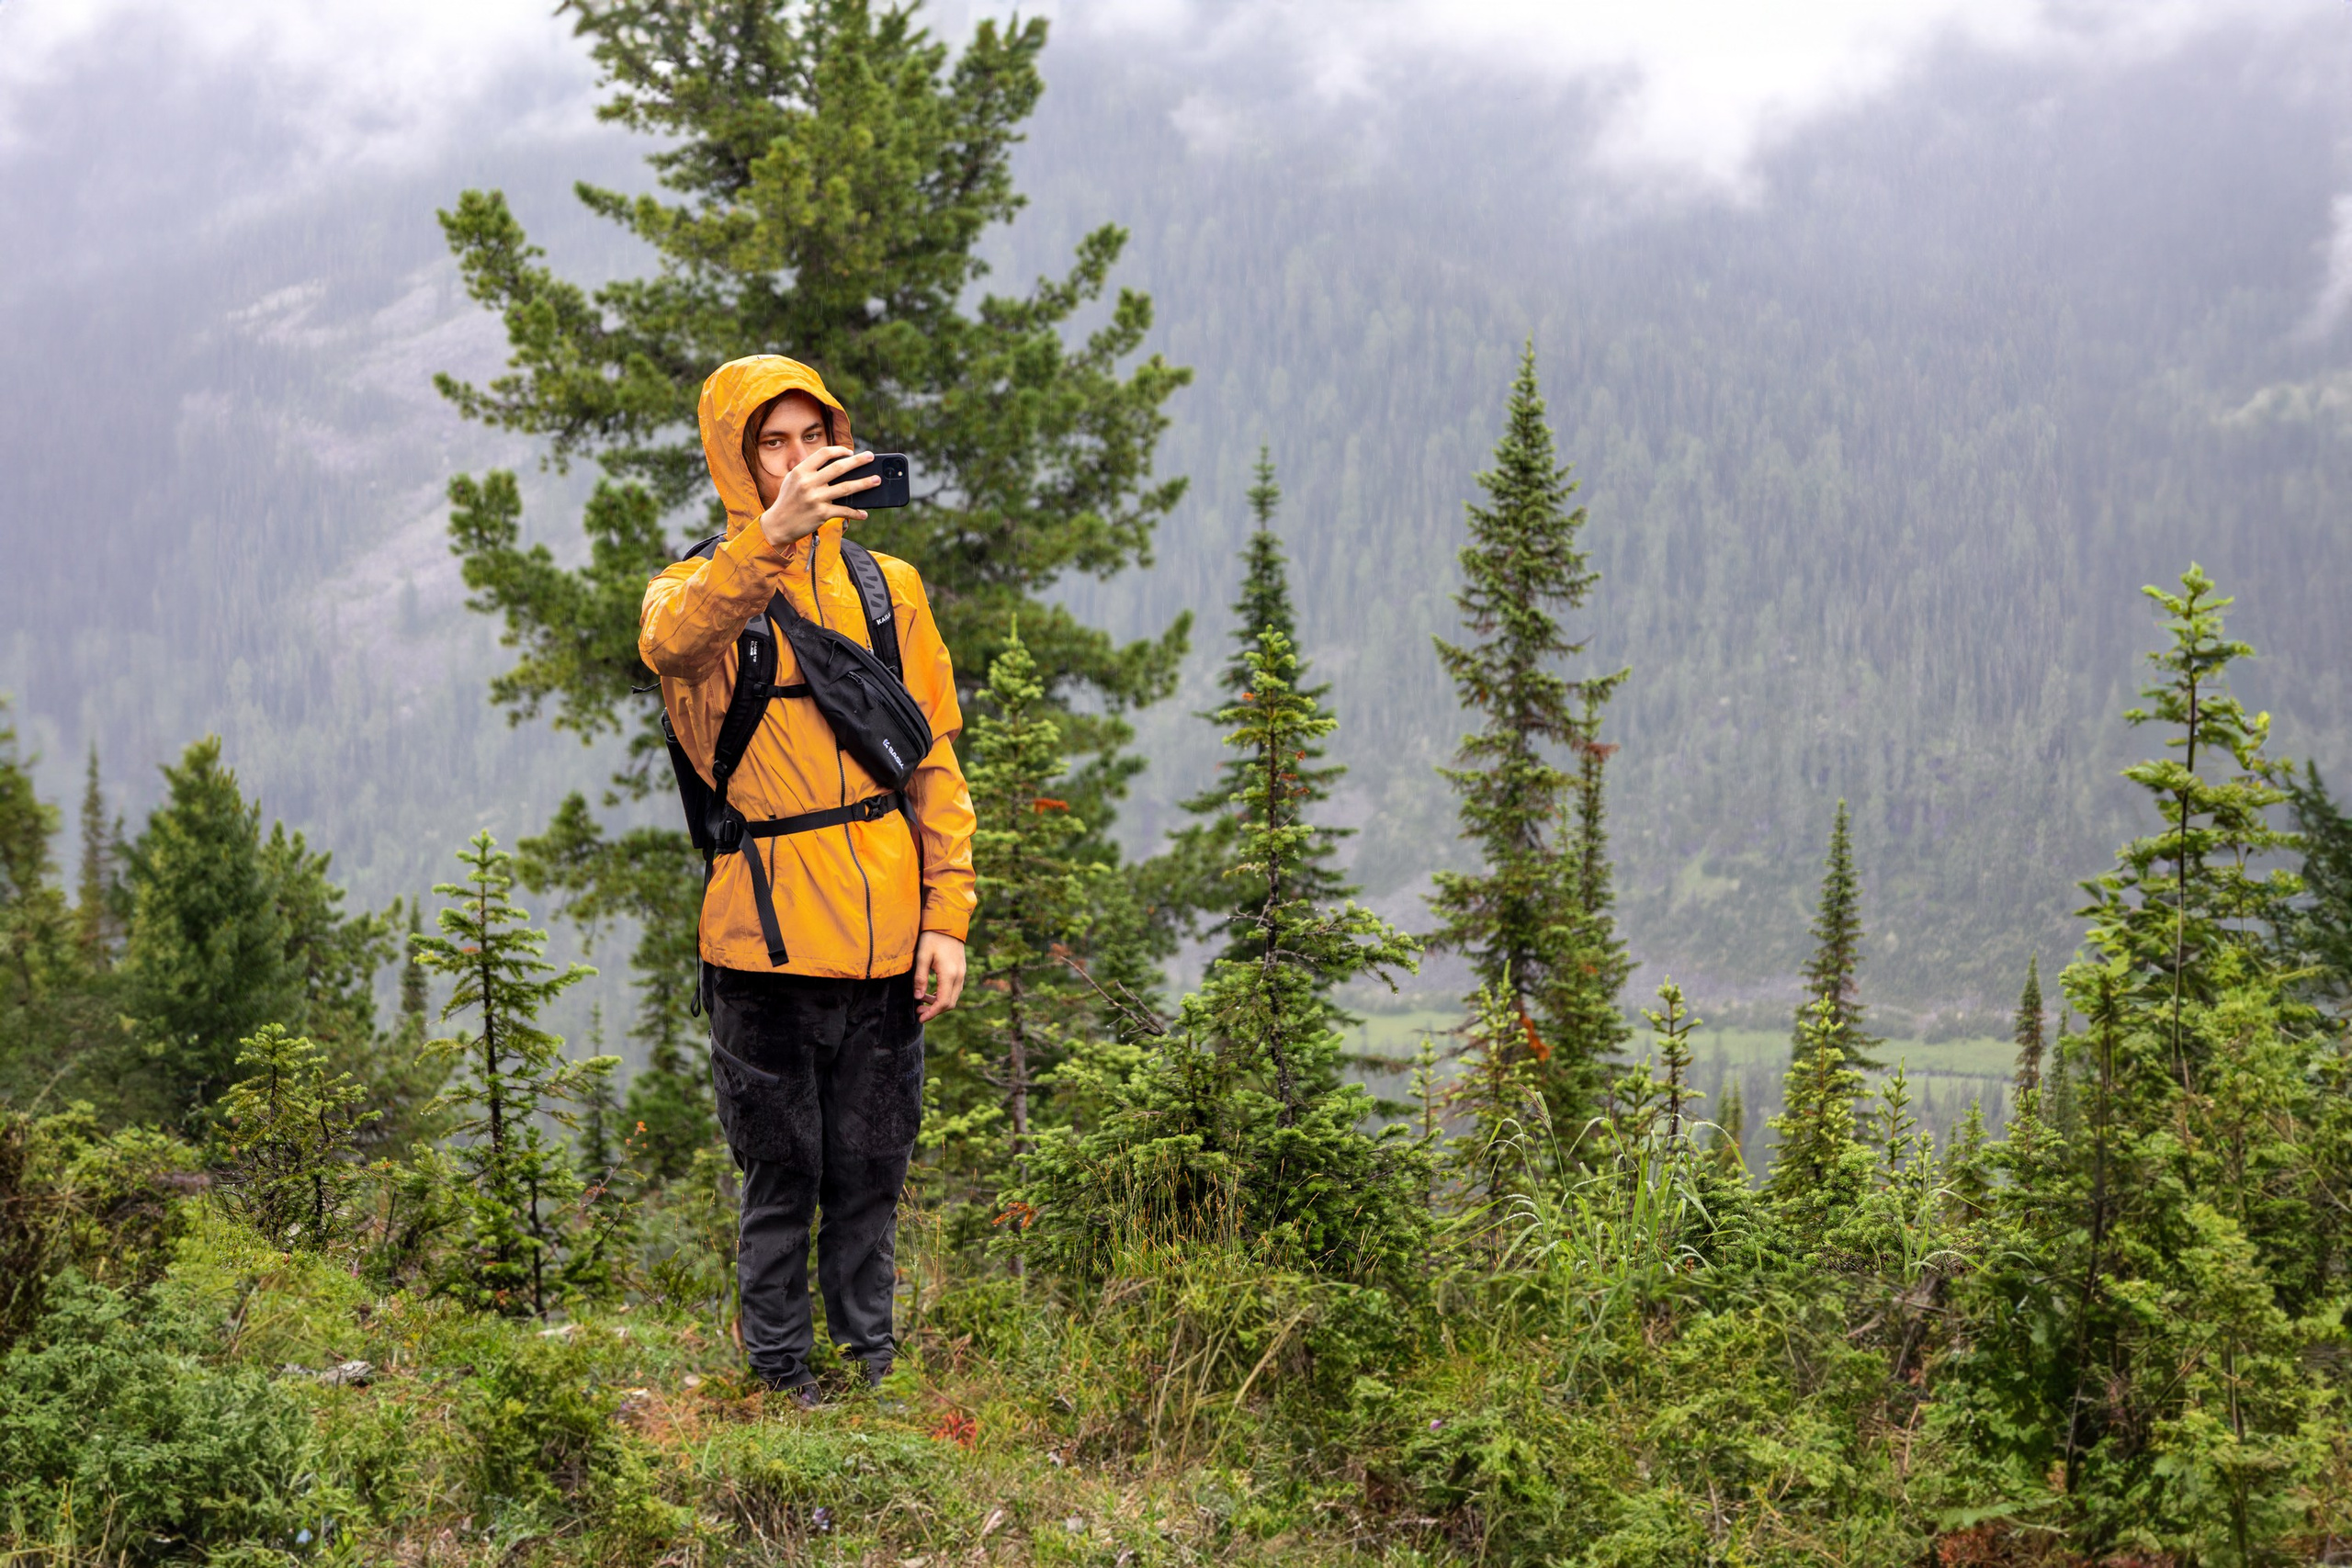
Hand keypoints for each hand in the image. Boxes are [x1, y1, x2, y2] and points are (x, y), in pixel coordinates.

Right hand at [758, 445, 877, 551]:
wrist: (778, 525)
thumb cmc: (787, 500)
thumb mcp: (792, 480)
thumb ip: (809, 470)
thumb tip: (834, 464)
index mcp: (801, 471)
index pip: (823, 454)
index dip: (839, 450)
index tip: (850, 452)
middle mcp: (808, 483)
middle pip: (839, 468)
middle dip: (857, 461)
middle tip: (870, 457)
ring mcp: (816, 498)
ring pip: (846, 488)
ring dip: (864, 483)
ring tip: (876, 480)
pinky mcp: (822, 513)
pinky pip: (844, 511)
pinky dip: (856, 513)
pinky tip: (864, 513)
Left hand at [912, 931, 965, 1023]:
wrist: (948, 923)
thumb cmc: (933, 937)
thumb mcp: (922, 956)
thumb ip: (920, 977)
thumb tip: (917, 997)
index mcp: (949, 974)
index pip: (943, 1002)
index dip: (932, 1013)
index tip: (920, 1018)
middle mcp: (959, 976)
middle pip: (950, 1003)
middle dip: (935, 1011)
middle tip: (919, 1011)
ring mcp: (962, 973)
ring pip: (953, 997)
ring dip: (938, 1003)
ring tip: (922, 1001)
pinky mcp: (960, 970)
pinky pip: (954, 989)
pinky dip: (943, 995)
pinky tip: (931, 992)